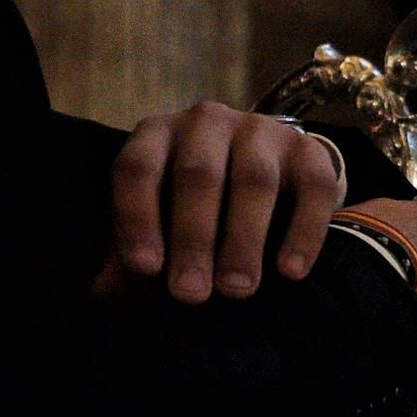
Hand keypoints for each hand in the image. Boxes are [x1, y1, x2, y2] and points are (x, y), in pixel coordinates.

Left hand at [109, 102, 344, 303]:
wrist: (264, 176)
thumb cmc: (192, 208)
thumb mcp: (156, 222)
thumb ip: (133, 253)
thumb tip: (104, 293)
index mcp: (158, 135)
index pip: (138, 168)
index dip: (138, 218)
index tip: (146, 271)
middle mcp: (207, 122)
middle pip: (198, 173)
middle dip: (194, 238)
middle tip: (191, 295)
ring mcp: (262, 129)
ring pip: (254, 178)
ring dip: (244, 239)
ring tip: (237, 290)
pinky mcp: (308, 148)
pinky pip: (313, 186)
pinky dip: (303, 231)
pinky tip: (290, 272)